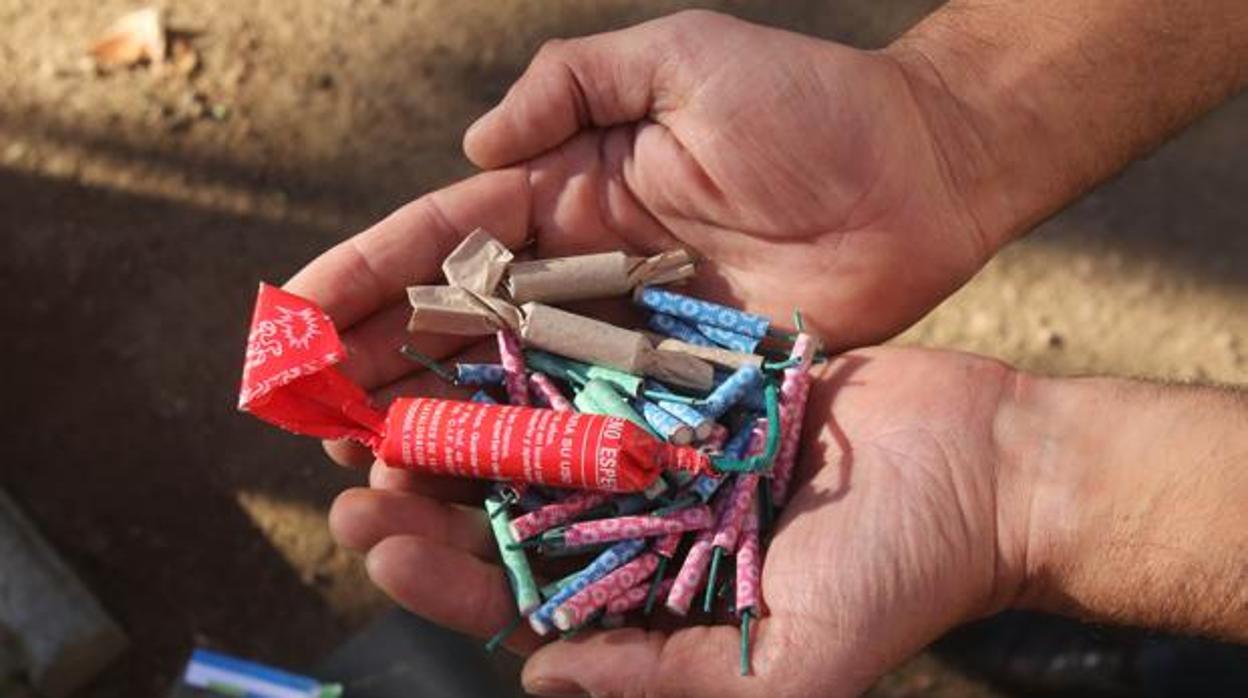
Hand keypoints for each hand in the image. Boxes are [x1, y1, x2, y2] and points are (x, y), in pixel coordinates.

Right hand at [283, 9, 1001, 462]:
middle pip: (462, 327)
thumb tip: (474, 146)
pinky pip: (600, 428)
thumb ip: (571, 84)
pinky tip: (482, 493)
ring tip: (368, 469)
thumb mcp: (680, 58)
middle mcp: (585, 273)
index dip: (368, 274)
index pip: (446, 238)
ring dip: (439, 426)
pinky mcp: (685, 386)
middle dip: (380, 367)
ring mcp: (631, 338)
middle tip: (307, 415)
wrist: (923, 173)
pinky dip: (539, 460)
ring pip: (515, 389)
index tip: (296, 314)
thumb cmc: (809, 105)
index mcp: (569, 190)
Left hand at [324, 346, 1030, 695]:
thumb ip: (665, 680)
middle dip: (426, 493)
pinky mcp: (690, 387)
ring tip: (391, 387)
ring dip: (466, 416)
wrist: (985, 465)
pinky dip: (541, 355)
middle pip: (507, 517)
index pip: (518, 602)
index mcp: (648, 605)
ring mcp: (662, 453)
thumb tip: (541, 686)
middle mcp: (640, 531)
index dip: (440, 577)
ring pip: (539, 438)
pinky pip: (601, 371)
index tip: (375, 539)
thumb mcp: (790, 661)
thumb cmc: (901, 575)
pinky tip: (483, 326)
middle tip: (350, 461)